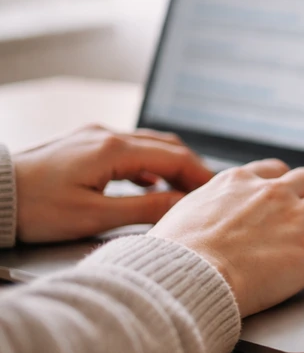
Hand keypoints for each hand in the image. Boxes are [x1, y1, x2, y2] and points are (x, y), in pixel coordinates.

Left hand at [13, 125, 214, 242]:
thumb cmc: (34, 209)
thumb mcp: (94, 216)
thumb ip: (144, 209)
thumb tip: (183, 205)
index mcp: (114, 150)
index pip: (175, 157)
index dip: (201, 175)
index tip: (219, 191)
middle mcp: (106, 136)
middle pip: (165, 145)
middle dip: (191, 167)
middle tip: (209, 190)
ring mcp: (91, 137)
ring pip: (147, 144)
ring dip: (170, 164)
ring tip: (184, 189)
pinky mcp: (80, 145)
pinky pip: (126, 149)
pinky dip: (147, 165)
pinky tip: (148, 183)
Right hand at [149, 160, 303, 316]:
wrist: (184, 276)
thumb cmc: (170, 256)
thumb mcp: (177, 217)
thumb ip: (195, 213)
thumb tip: (184, 225)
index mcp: (238, 182)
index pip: (274, 171)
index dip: (288, 182)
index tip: (293, 190)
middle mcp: (272, 192)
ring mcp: (296, 218)